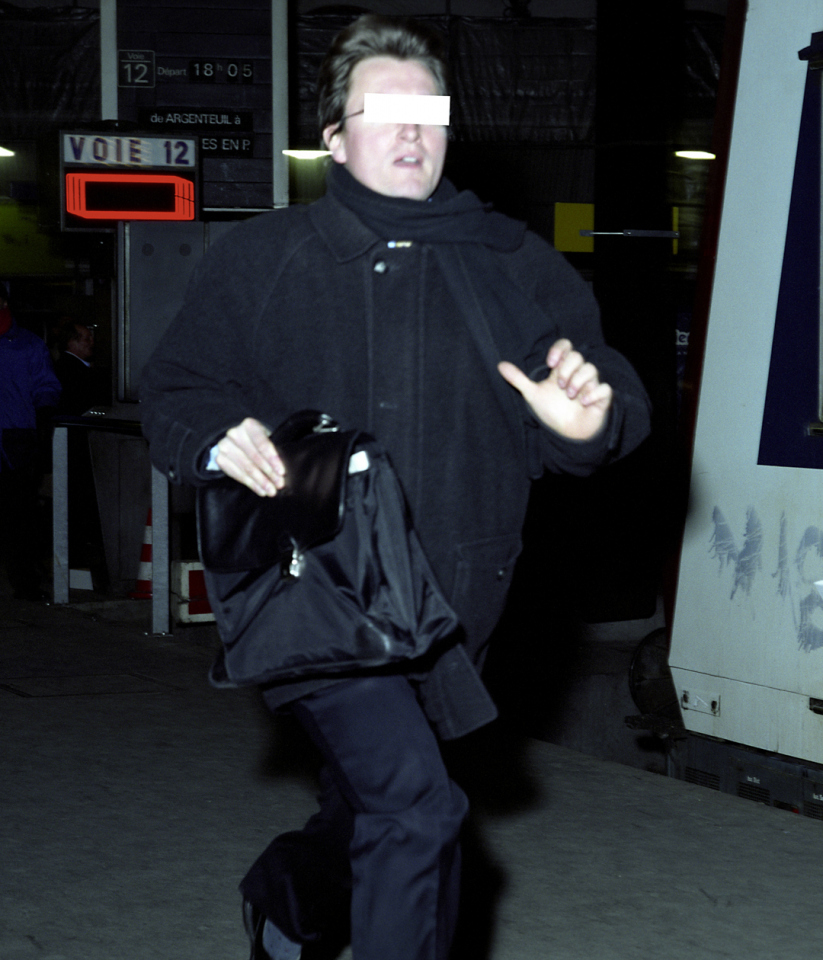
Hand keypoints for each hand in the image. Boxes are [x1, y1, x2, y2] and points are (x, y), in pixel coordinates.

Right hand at [214, 417, 285, 496]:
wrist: (235, 440)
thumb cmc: (257, 440)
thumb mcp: (266, 438)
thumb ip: (273, 450)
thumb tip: (282, 472)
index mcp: (249, 425)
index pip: (262, 444)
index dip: (273, 459)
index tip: (282, 472)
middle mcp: (235, 434)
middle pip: (255, 458)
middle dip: (269, 474)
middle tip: (279, 484)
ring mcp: (225, 446)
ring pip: (247, 468)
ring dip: (261, 482)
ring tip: (271, 491)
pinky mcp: (220, 459)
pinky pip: (238, 475)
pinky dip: (251, 484)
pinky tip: (261, 490)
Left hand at [498, 338, 612, 439]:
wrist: (566, 433)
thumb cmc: (551, 411)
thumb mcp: (532, 394)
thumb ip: (518, 379)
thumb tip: (500, 365)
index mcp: (562, 369)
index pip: (566, 346)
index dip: (560, 349)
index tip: (550, 363)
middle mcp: (577, 374)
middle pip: (578, 356)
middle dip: (567, 370)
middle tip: (560, 386)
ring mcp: (590, 385)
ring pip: (591, 369)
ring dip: (578, 382)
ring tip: (570, 397)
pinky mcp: (601, 398)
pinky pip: (605, 389)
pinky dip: (594, 394)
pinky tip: (583, 402)